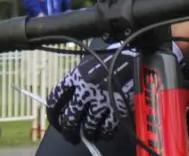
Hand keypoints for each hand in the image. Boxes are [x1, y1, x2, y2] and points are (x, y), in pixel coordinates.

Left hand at [46, 42, 181, 142]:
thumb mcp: (88, 63)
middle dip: (67, 129)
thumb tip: (68, 100)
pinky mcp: (119, 108)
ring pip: (87, 127)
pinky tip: (103, 131)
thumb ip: (76, 80)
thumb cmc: (112, 57)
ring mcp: (103, 100)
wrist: (136, 55)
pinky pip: (107, 128)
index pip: (55, 99)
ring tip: (87, 133)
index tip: (55, 120)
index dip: (52, 114)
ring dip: (86, 133)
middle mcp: (86, 89)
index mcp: (76, 76)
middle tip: (69, 133)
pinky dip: (103, 133)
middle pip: (69, 118)